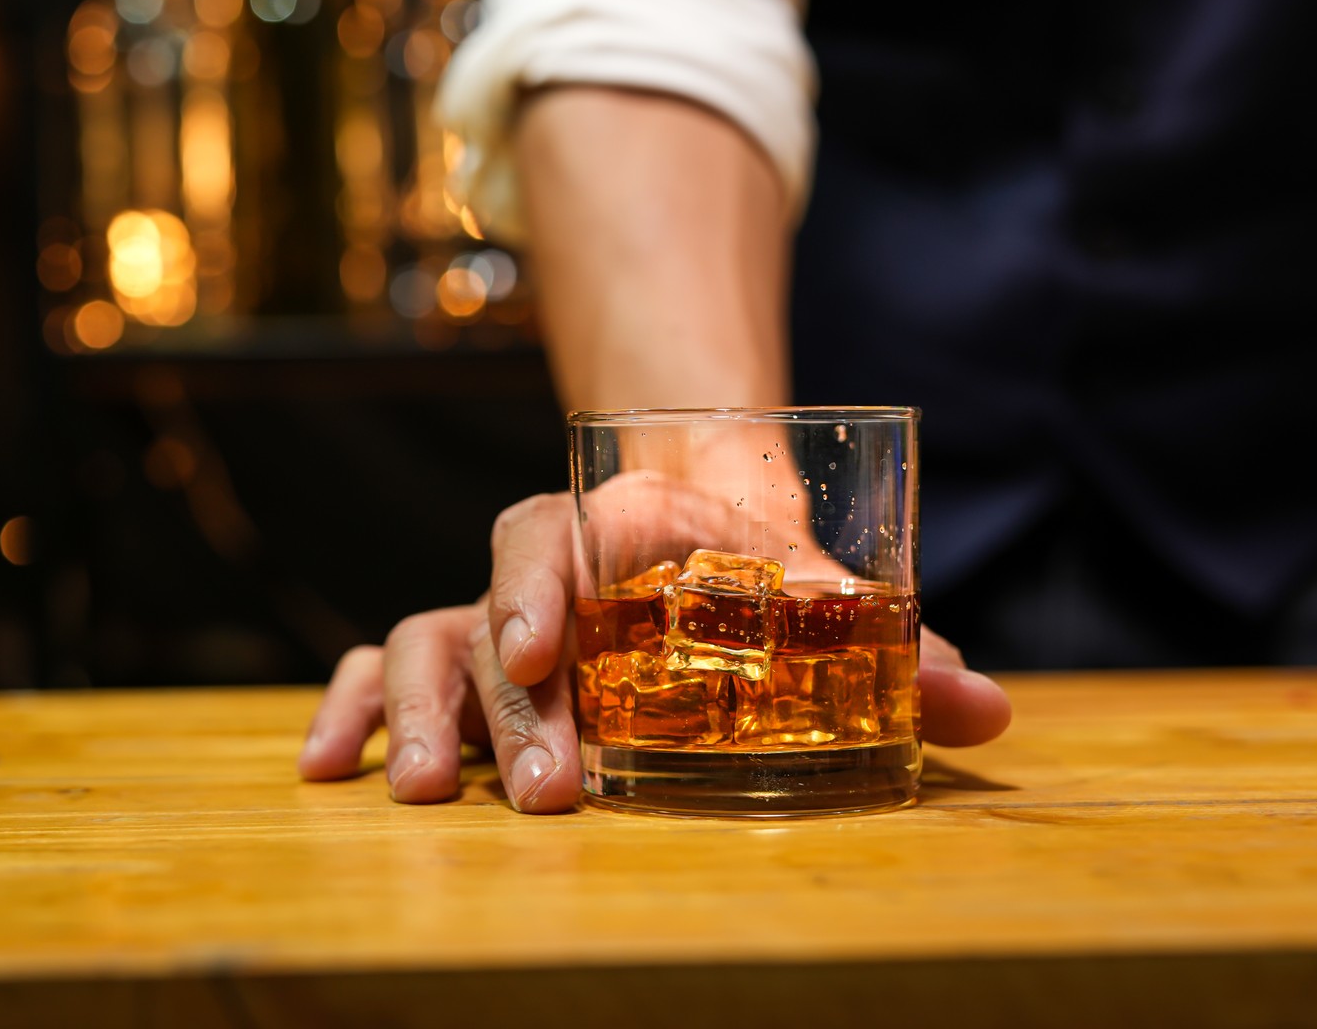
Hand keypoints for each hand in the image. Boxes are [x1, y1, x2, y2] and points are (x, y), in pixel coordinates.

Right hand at [297, 491, 1013, 811]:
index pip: (560, 538)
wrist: (687, 520)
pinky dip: (352, 711)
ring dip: (425, 716)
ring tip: (428, 796)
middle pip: (497, 615)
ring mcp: (489, 616)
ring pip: (428, 641)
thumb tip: (987, 708)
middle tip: (549, 790)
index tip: (544, 652)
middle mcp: (541, 573)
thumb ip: (886, 642)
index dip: (542, 593)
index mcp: (617, 530)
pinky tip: (328, 770)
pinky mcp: (455, 659)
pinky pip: (382, 670)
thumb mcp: (809, 592)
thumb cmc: (745, 565)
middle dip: (515, 704)